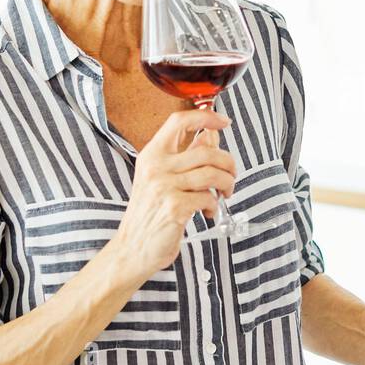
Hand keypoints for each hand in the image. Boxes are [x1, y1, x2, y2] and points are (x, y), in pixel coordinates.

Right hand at [111, 108, 237, 278]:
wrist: (133, 248)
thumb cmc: (149, 213)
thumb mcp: (162, 178)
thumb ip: (186, 156)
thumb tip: (211, 134)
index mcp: (152, 154)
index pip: (179, 121)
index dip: (206, 116)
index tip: (224, 121)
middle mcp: (156, 167)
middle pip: (207, 151)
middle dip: (228, 164)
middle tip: (231, 176)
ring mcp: (164, 187)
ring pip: (213, 174)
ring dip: (226, 184)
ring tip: (223, 194)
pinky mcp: (174, 207)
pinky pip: (209, 198)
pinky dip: (214, 206)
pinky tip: (208, 212)